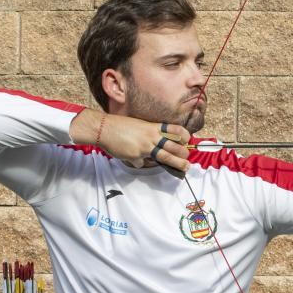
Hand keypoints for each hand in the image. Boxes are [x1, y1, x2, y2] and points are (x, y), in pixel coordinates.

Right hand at [70, 109, 191, 175]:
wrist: (104, 129)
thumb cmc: (120, 126)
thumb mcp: (139, 125)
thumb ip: (149, 134)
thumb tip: (157, 144)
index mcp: (153, 126)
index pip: (174, 129)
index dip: (183, 135)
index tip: (187, 140)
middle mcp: (151, 136)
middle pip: (173, 146)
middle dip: (183, 153)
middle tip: (188, 158)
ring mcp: (145, 147)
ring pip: (165, 157)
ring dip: (177, 163)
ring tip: (185, 167)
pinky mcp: (137, 156)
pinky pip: (141, 163)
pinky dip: (138, 162)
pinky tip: (129, 155)